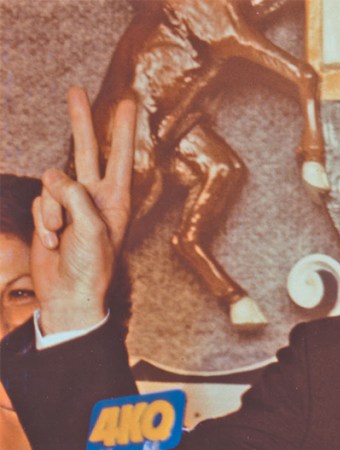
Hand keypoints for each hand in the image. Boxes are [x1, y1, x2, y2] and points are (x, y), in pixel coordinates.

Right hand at [32, 87, 135, 333]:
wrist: (68, 294)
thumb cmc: (91, 267)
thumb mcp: (92, 231)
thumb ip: (76, 198)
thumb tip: (56, 177)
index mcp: (117, 200)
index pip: (120, 157)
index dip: (122, 130)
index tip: (127, 103)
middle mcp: (95, 196)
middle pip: (86, 149)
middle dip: (81, 121)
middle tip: (76, 90)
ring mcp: (70, 204)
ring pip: (51, 183)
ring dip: (51, 210)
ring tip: (62, 235)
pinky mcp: (48, 213)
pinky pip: (38, 202)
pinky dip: (42, 221)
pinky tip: (52, 241)